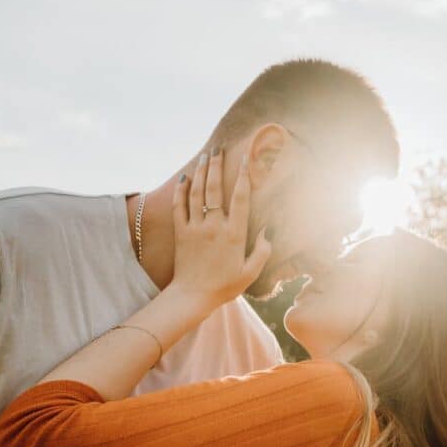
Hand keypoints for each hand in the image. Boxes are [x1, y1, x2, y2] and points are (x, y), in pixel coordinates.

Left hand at [169, 147, 270, 313]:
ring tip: (205, 157)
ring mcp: (195, 228)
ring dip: (201, 172)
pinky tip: (185, 179)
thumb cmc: (224, 287)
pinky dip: (181, 191)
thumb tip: (267, 231)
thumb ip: (262, 251)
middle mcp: (214, 226)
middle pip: (215, 189)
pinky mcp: (181, 233)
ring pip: (197, 193)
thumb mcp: (251, 273)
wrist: (193, 297)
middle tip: (218, 150)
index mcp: (234, 234)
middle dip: (217, 166)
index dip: (244, 176)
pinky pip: (179, 206)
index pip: (241, 198)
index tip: (245, 159)